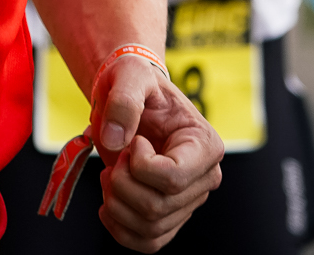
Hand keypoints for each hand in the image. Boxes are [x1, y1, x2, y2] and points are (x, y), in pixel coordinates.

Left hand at [92, 56, 224, 250]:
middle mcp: (204, 178)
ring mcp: (188, 200)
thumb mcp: (129, 75)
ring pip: (149, 227)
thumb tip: (115, 141)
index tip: (134, 141)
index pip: (172, 178)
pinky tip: (108, 204)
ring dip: (116, 204)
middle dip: (121, 183)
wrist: (132, 97)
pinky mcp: (170, 216)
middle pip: (157, 207)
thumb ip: (123, 101)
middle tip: (116, 156)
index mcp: (205, 145)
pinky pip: (148, 242)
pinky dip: (120, 229)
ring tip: (111, 173)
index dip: (140, 165)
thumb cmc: (136, 83)